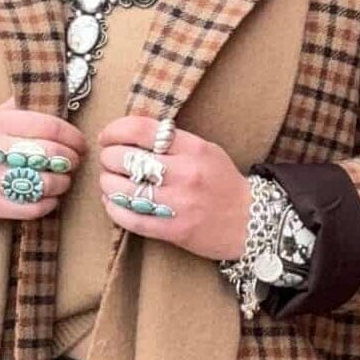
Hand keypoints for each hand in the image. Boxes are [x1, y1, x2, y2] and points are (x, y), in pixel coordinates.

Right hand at [0, 94, 85, 225]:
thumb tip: (55, 93)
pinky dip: (48, 204)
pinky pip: (32, 207)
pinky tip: (49, 199)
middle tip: (75, 162)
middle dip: (70, 159)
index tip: (80, 143)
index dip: (72, 135)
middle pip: (48, 153)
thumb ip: (18, 107)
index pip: (46, 125)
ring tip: (63, 181)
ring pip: (43, 183)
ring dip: (62, 183)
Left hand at [97, 115, 250, 259]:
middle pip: (126, 158)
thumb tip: (131, 134)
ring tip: (109, 182)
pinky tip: (113, 202)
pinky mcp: (173, 230)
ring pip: (122, 189)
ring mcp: (178, 203)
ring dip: (107, 183)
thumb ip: (173, 141)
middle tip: (108, 160)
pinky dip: (114, 208)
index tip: (107, 136)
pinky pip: (130, 218)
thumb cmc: (224, 183)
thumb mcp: (206, 150)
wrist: (251, 221)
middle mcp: (185, 173)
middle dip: (108, 157)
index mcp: (193, 148)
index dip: (115, 130)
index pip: (142, 129)